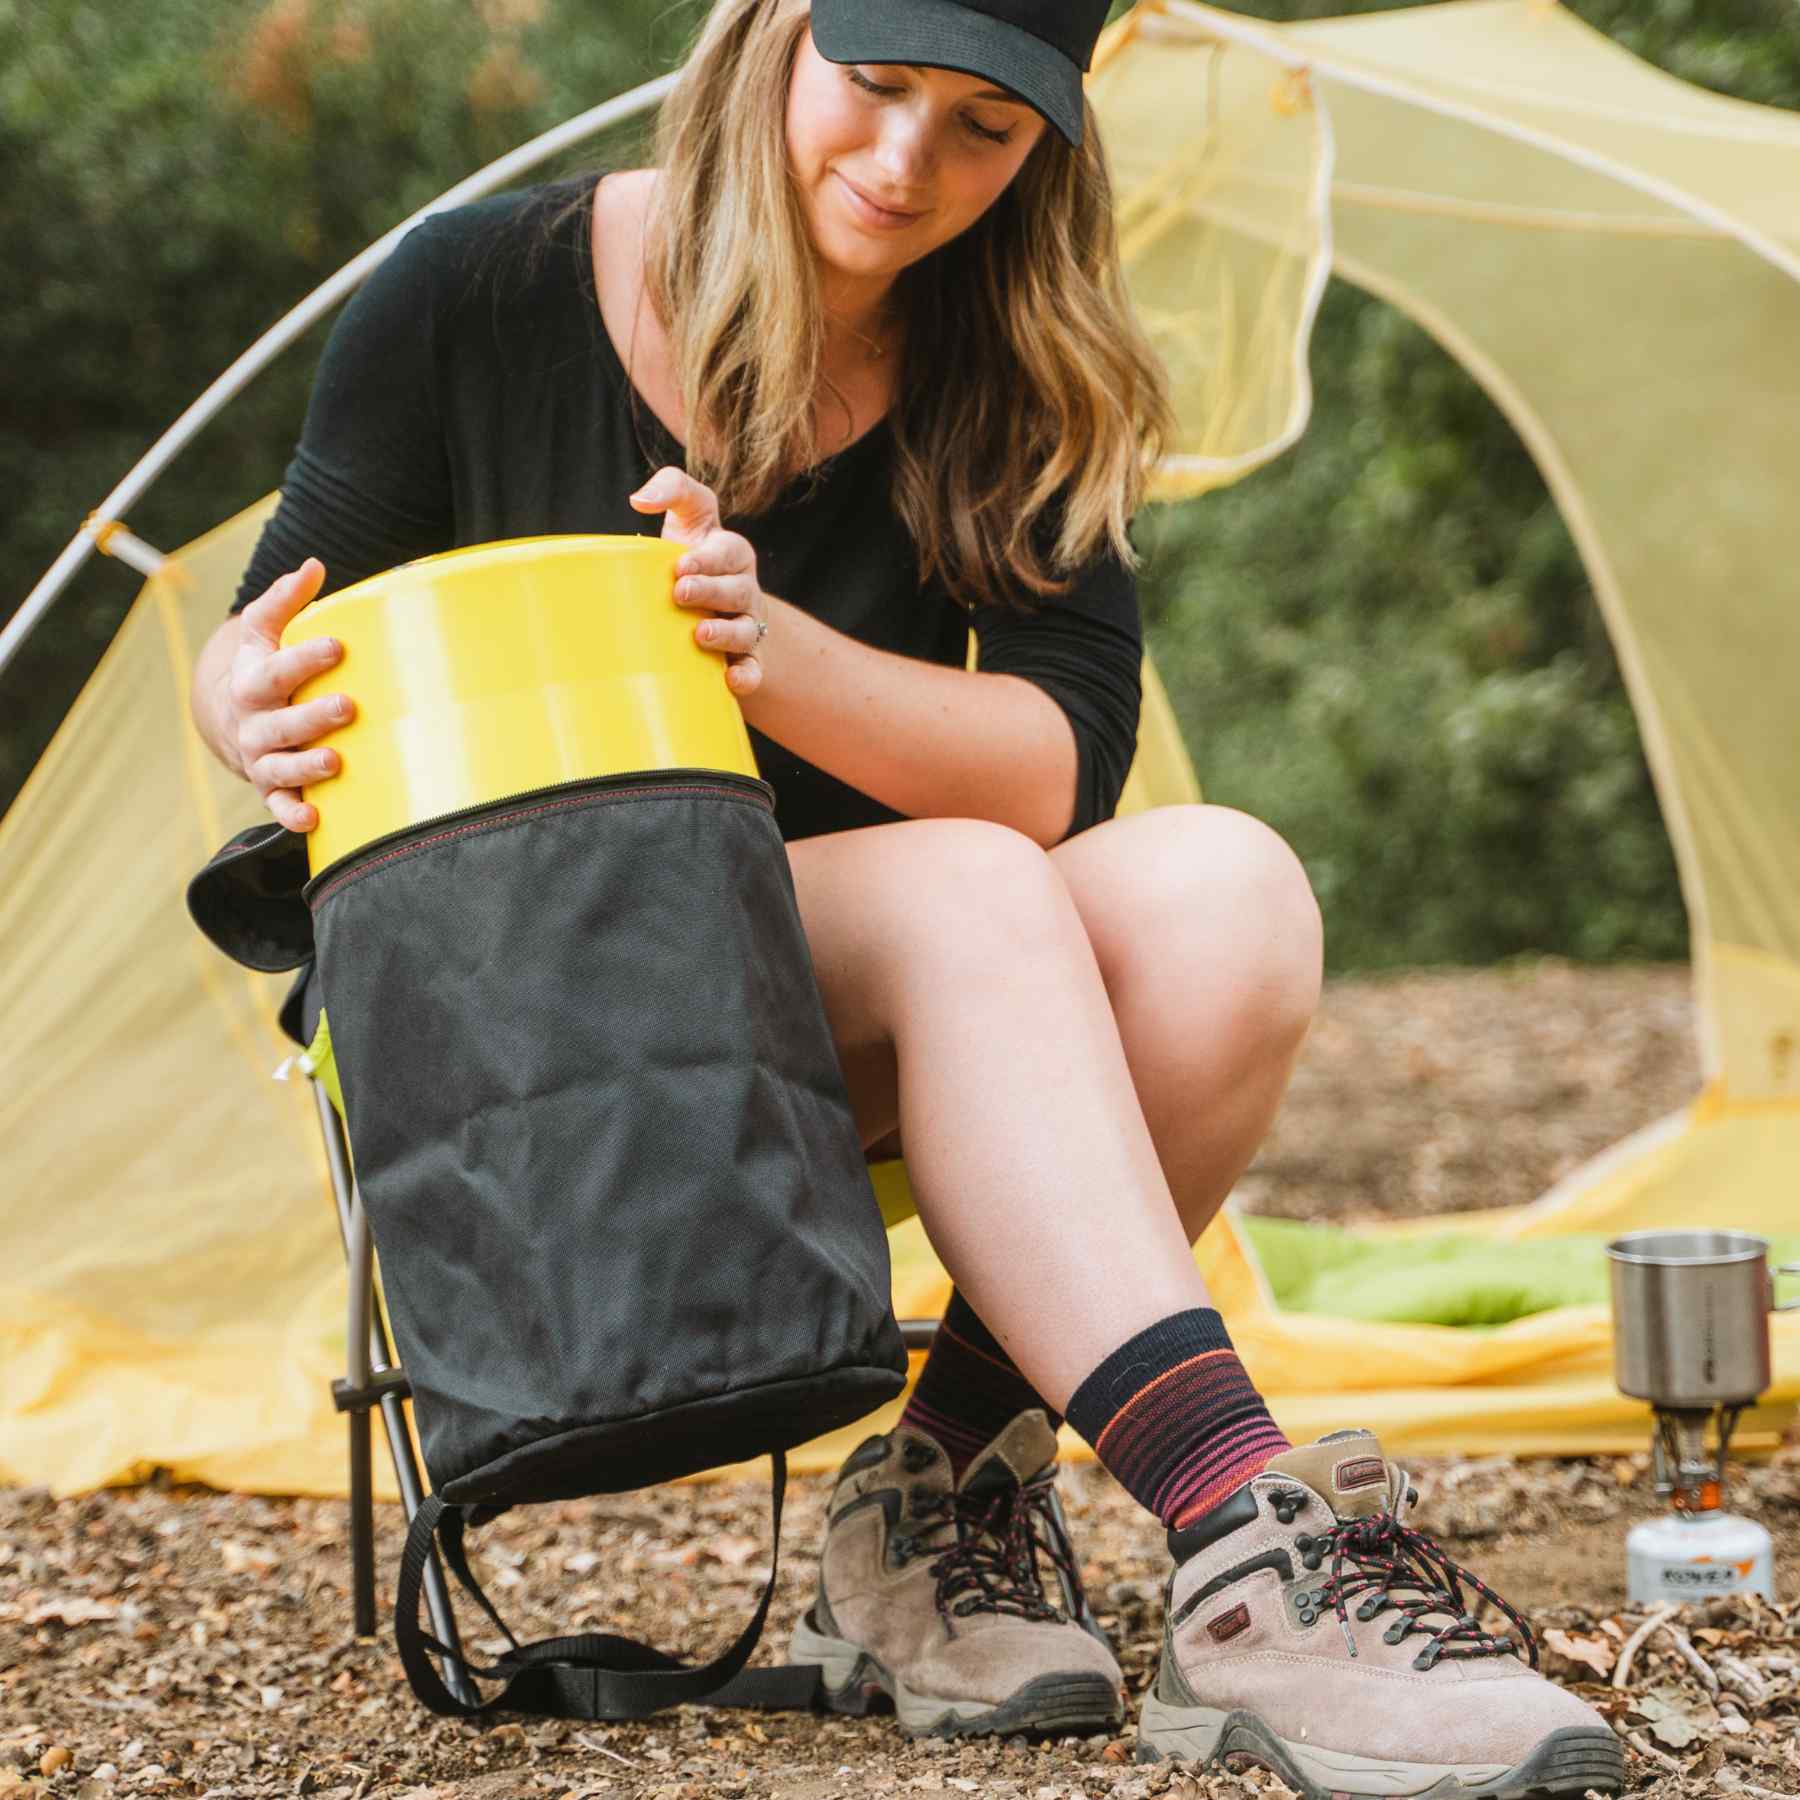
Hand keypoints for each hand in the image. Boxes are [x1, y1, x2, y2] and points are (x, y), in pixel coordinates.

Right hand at [225, 558, 352, 831]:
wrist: (229, 714)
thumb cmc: (262, 666)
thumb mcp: (264, 630)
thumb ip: (286, 600)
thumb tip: (315, 566)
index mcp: (253, 682)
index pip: (277, 670)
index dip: (305, 658)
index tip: (338, 645)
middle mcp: (254, 724)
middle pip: (281, 723)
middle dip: (313, 716)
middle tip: (348, 705)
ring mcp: (261, 759)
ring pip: (280, 767)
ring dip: (306, 767)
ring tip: (335, 760)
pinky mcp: (270, 788)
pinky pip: (278, 806)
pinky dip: (292, 816)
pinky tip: (314, 819)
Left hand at [628, 466, 767, 697]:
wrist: (705, 606)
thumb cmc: (689, 553)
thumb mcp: (687, 515)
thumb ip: (672, 488)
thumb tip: (640, 500)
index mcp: (732, 553)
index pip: (726, 552)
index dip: (706, 558)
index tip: (679, 565)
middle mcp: (744, 589)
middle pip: (737, 590)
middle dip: (711, 591)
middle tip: (680, 592)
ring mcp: (747, 625)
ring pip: (746, 631)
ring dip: (726, 633)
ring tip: (700, 633)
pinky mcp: (745, 658)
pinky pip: (754, 669)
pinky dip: (747, 676)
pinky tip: (730, 679)